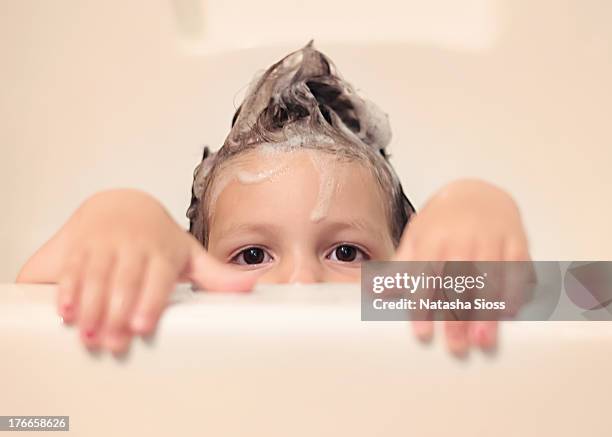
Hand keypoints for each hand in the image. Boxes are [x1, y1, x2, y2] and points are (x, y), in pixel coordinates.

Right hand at [22, 189, 255, 354]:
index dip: (149, 301)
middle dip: (117, 312)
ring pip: (96, 274)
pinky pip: (71, 266)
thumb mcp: (188, 253)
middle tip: (113, 342)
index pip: (158, 277)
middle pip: (125, 280)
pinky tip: (66, 312)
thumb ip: (216, 274)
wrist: (121, 203)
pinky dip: (67, 288)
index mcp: (163, 250)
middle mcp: (134, 245)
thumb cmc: (158, 236)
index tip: (141, 326)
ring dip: (91, 305)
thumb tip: (253, 284)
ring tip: (89, 334)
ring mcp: (104, 243)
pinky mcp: (79, 245)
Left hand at [394, 179, 529, 355]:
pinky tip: (509, 314)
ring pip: (489, 278)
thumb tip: (374, 292)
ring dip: (487, 311)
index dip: (423, 306)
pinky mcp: (516, 241)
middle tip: (455, 347)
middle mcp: (461, 238)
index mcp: (433, 239)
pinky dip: (514, 291)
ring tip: (482, 341)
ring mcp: (491, 239)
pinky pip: (517, 268)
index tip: (422, 335)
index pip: (425, 276)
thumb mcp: (416, 239)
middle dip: (457, 316)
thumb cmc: (442, 224)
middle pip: (458, 281)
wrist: (477, 193)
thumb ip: (400, 268)